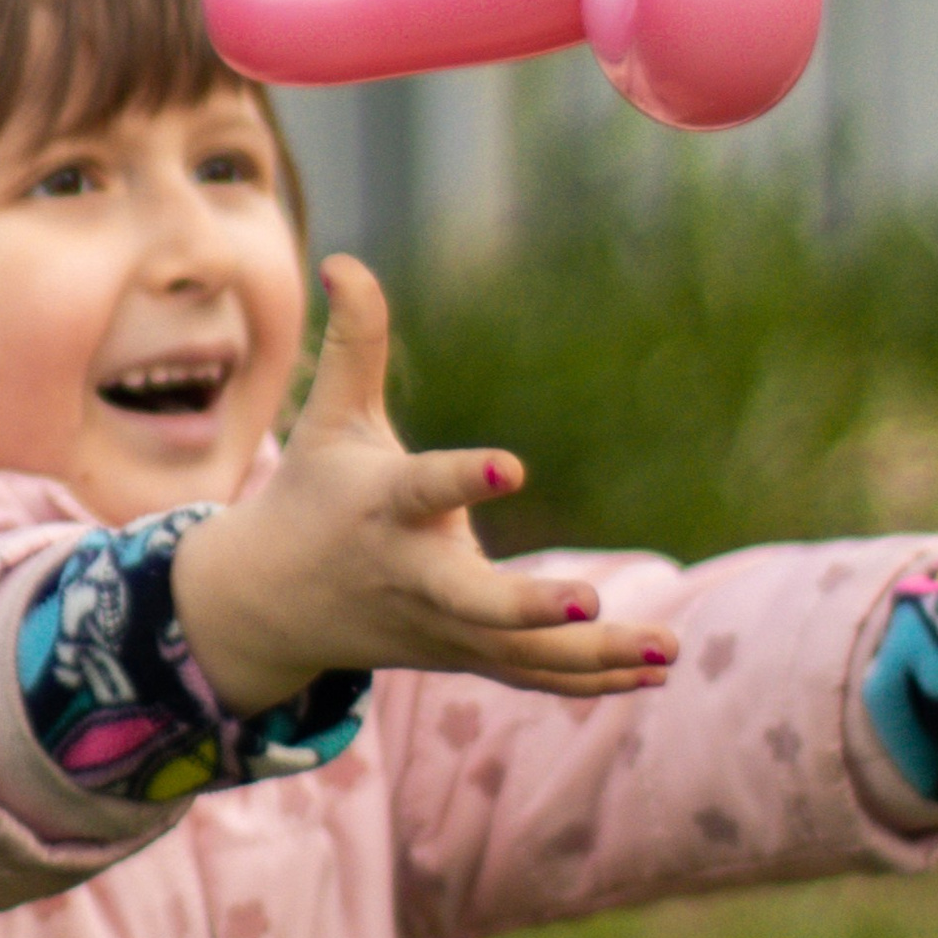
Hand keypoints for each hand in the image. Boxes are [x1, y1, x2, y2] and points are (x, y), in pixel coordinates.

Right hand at [170, 255, 676, 715]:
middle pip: (474, 602)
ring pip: (519, 654)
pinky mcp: (462, 656)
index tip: (511, 467)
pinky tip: (656, 672)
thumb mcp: (330, 419)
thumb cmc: (312, 495)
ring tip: (669, 650)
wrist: (269, 606)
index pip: (424, 490)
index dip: (464, 480)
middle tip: (592, 598)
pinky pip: (530, 676)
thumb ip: (355, 343)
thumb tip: (345, 258)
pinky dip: (589, 678)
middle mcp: (415, 576)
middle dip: (530, 608)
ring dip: (594, 655)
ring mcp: (441, 627)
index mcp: (384, 509)